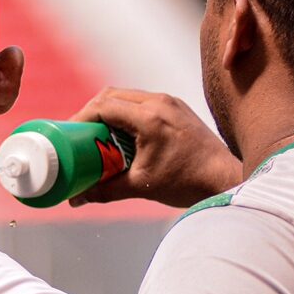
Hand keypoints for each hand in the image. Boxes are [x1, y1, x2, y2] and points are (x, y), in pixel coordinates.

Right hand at [65, 88, 242, 208]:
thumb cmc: (188, 182)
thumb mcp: (141, 186)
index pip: (103, 106)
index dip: (80, 117)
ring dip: (109, 112)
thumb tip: (77, 198)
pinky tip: (122, 134)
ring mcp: (170, 102)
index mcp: (149, 118)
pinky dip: (126, 113)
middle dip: (91, 113)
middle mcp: (159, 102)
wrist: (224, 178)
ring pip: (127, 96)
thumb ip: (105, 190)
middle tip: (79, 135)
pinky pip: (143, 102)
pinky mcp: (177, 107)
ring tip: (98, 135)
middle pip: (111, 95)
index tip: (68, 133)